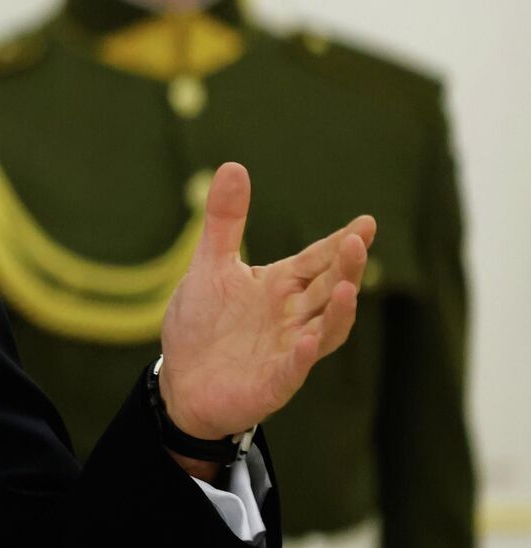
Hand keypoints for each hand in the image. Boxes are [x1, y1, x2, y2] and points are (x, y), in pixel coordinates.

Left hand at [158, 162, 372, 443]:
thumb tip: (233, 165)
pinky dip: (301, 355)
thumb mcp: (210, 266)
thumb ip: (225, 222)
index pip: (317, 260)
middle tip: (358, 242)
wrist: (181, 380)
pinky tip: (307, 341)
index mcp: (280, 286)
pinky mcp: (272, 382)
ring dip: (338, 311)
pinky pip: (292, 369)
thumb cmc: (202, 324)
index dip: (341, 242)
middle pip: (327, 289)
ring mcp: (286, 350)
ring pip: (324, 329)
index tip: (367, 222)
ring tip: (347, 288)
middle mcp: (291, 316)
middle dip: (344, 268)